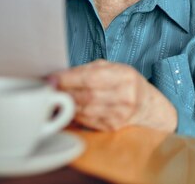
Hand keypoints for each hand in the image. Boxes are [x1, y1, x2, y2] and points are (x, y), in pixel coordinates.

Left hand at [50, 59, 176, 131]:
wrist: (146, 105)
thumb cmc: (124, 81)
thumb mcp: (111, 67)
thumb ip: (87, 69)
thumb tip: (60, 76)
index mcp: (124, 76)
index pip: (91, 78)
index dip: (69, 79)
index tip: (51, 78)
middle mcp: (125, 97)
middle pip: (87, 96)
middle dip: (64, 92)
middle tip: (48, 89)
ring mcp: (120, 114)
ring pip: (85, 110)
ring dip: (66, 104)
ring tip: (54, 98)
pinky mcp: (113, 127)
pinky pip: (87, 121)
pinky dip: (74, 114)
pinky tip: (67, 108)